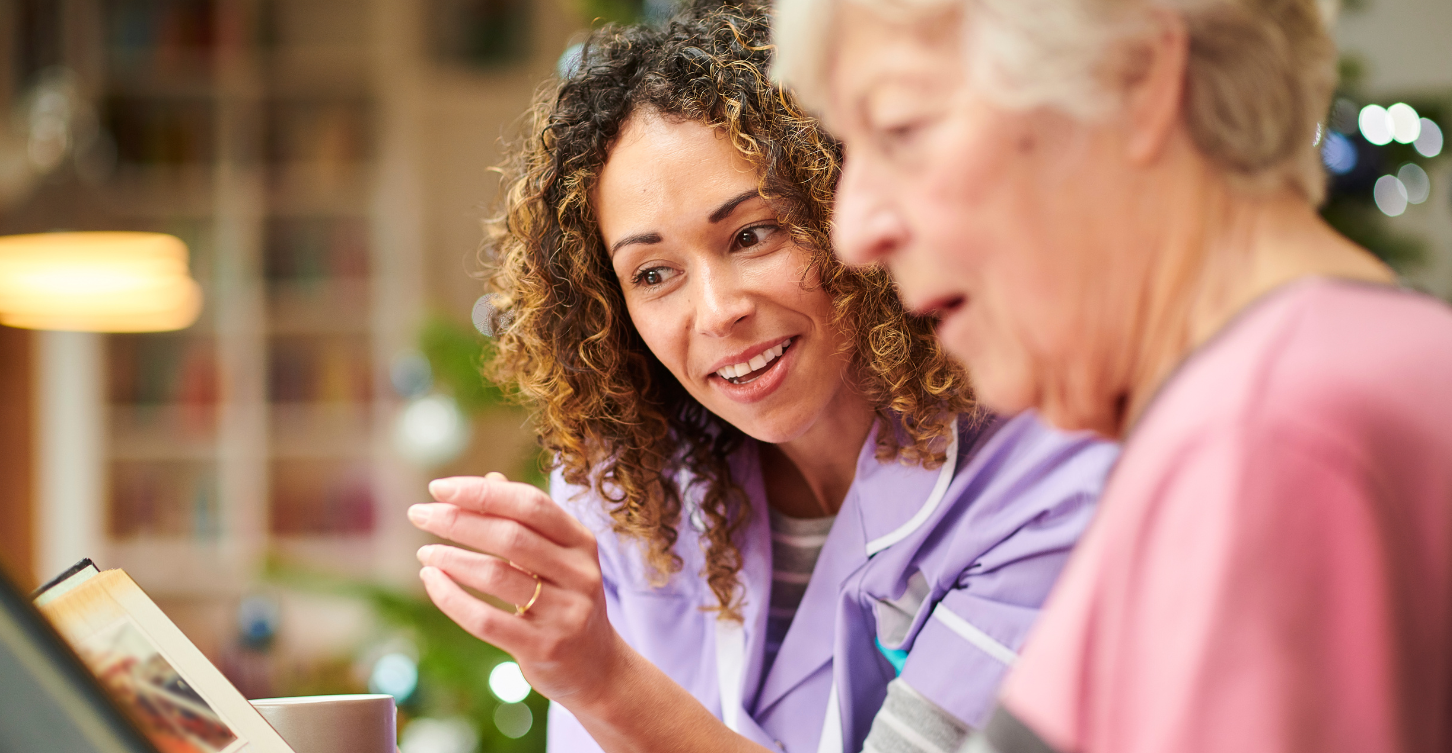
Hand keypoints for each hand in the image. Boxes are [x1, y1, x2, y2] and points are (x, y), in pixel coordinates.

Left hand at [408, 473, 623, 709]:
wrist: (597, 667)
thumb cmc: (566, 601)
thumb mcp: (558, 557)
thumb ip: (526, 521)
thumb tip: (489, 479)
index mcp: (581, 542)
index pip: (530, 504)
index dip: (482, 492)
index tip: (438, 487)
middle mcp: (579, 573)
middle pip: (510, 535)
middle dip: (458, 520)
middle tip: (419, 515)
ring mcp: (565, 612)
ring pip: (497, 575)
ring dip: (451, 559)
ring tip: (424, 552)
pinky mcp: (544, 647)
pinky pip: (486, 620)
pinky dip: (451, 598)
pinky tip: (431, 582)